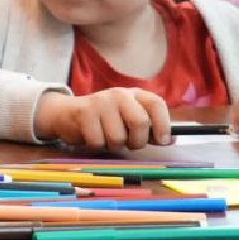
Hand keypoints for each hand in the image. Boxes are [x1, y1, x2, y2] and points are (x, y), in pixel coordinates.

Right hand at [33, 88, 172, 151]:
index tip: (162, 141)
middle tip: (129, 143)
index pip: (156, 104)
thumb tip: (171, 139)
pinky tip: (92, 136)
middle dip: (136, 141)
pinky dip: (96, 146)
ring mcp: (101, 101)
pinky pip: (98, 142)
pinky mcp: (84, 111)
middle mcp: (119, 94)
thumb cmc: (104, 120)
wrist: (67, 113)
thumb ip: (149, 129)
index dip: (163, 124)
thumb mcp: (128, 120)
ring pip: (118, 137)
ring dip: (113, 146)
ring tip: (106, 137)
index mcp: (134, 95)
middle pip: (140, 122)